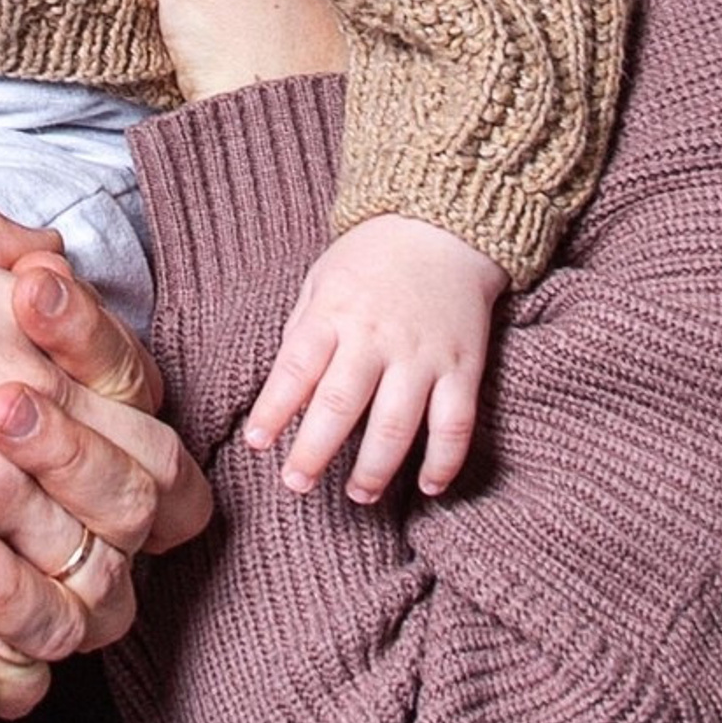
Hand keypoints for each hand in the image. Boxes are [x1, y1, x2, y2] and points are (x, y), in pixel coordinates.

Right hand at [0, 203, 203, 715]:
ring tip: (47, 578)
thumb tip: (54, 253)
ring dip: (84, 589)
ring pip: (93, 578)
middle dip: (143, 520)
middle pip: (143, 495)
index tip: (111, 444)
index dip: (143, 425)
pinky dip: (17, 651)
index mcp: (24, 334)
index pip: (145, 394)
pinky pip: (11, 633)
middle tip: (104, 527)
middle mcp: (19, 417)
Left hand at [248, 212, 504, 503]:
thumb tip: (284, 395)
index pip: (297, 368)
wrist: (445, 227)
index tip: (257, 443)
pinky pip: (456, 423)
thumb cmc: (371, 260)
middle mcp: (377, 337)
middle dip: (315, 451)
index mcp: (334, 313)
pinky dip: (444, 460)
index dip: (274, 409)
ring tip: (357, 495)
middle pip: (341, 404)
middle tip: (297, 483)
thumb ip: (302, 334)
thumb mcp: (321, 281)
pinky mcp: (463, 367)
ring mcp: (423, 355)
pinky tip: (427, 486)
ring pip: (398, 424)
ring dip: (375, 467)